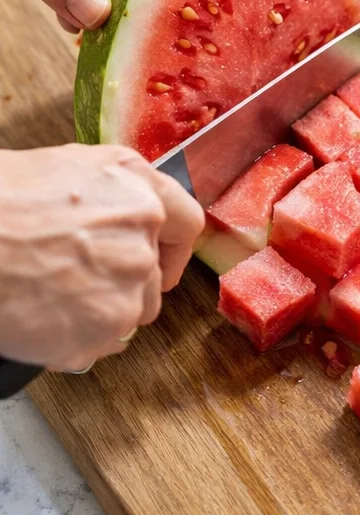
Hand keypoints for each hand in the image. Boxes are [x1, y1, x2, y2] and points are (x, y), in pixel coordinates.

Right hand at [0, 144, 203, 370]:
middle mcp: (145, 229)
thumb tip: (113, 218)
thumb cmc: (3, 203)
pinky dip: (76, 341)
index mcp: (138, 185)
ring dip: (101, 314)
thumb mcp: (68, 170)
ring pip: (131, 313)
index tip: (160, 263)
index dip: (172, 248)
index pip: (186, 223)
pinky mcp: (107, 325)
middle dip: (122, 286)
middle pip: (153, 276)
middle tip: (78, 285)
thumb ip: (110, 196)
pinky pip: (102, 344)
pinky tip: (42, 318)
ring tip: (52, 299)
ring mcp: (129, 280)